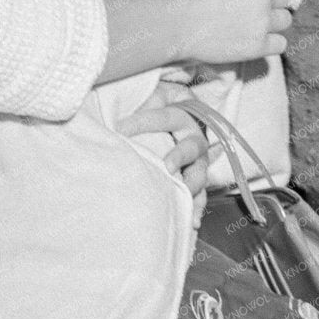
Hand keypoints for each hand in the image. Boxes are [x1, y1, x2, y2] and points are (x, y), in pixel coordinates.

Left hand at [118, 80, 210, 199]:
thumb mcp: (151, 95)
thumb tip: (120, 104)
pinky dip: (196, 208)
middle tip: (167, 166)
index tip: (118, 128)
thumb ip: (142, 97)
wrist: (179, 118)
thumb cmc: (156, 106)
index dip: (143, 121)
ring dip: (192, 185)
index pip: (164, 117)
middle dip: (180, 155)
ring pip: (200, 173)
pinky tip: (192, 222)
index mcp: (181, 115)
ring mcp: (197, 161)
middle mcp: (193, 138)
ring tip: (182, 193)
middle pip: (192, 146)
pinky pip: (200, 195)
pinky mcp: (195, 179)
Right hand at [168, 0, 291, 65]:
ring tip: (250, 30)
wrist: (173, 24)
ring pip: (285, 20)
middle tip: (248, 15)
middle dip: (268, 6)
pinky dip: (269, 45)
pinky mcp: (259, 44)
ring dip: (272, 24)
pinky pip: (280, 44)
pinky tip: (253, 44)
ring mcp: (263, 18)